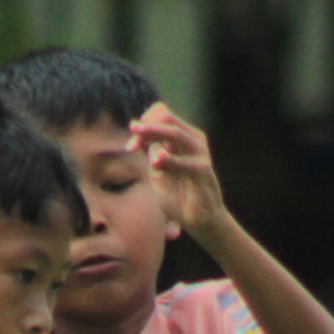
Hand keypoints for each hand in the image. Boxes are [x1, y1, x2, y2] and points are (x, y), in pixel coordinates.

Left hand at [130, 103, 227, 241]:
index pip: (162, 113)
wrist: (201, 220)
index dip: (144, 123)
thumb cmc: (179, 196)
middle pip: (166, 117)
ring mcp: (200, 153)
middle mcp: (193, 139)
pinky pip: (184, 162)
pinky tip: (156, 161)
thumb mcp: (157, 170)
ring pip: (174, 132)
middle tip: (131, 146)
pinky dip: (169, 160)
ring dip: (153, 134)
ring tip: (136, 144)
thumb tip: (137, 127)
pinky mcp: (203, 171)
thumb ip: (149, 151)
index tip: (131, 146)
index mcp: (183, 136)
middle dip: (145, 129)